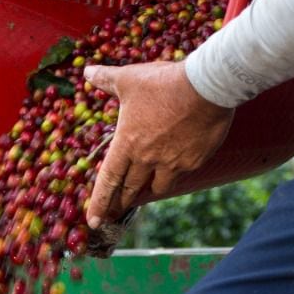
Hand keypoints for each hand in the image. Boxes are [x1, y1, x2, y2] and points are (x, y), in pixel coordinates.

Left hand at [84, 61, 233, 228]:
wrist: (206, 87)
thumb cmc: (164, 82)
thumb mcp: (129, 78)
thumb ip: (106, 79)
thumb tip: (87, 72)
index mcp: (128, 143)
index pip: (108, 179)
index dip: (99, 202)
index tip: (94, 221)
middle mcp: (148, 159)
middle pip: (130, 189)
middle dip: (120, 202)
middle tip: (114, 212)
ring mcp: (172, 163)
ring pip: (156, 187)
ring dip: (147, 190)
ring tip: (143, 192)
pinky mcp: (194, 161)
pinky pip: (180, 174)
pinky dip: (173, 175)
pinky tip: (173, 172)